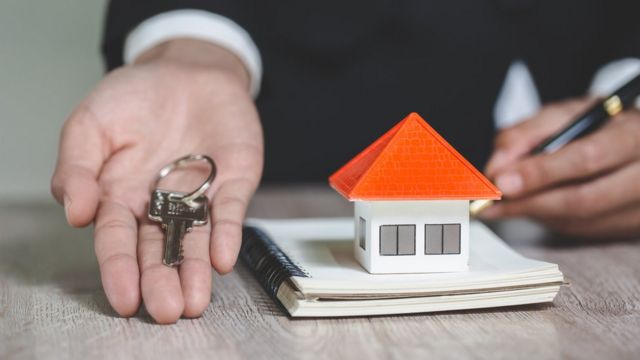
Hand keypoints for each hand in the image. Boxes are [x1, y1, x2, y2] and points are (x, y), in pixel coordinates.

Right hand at [50, 39, 262, 322]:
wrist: (186, 69)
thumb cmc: (135, 97)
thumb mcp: (90, 124)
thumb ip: (76, 167)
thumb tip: (74, 212)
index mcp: (121, 196)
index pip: (118, 240)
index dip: (119, 269)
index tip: (124, 298)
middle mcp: (160, 205)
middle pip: (158, 250)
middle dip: (160, 281)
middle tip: (165, 310)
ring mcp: (198, 196)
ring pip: (195, 240)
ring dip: (194, 270)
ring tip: (193, 302)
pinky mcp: (232, 182)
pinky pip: (228, 211)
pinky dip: (226, 233)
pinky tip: (222, 258)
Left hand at [482, 97, 639, 238]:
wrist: (636, 144)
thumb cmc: (598, 125)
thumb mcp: (565, 114)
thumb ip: (528, 134)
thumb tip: (497, 166)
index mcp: (634, 136)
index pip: (587, 158)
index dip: (541, 173)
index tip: (503, 181)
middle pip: (583, 200)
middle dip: (530, 202)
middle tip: (491, 202)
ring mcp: (639, 209)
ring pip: (578, 221)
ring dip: (533, 212)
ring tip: (502, 203)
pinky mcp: (629, 228)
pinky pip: (580, 229)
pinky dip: (548, 218)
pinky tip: (532, 205)